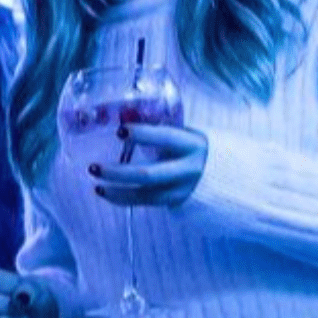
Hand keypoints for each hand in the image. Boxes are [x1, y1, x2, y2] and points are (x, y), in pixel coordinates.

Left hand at [89, 124, 208, 206]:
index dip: (143, 134)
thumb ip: (159, 129)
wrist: (225, 175)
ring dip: (117, 191)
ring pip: (145, 194)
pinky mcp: (176, 201)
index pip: (166, 137)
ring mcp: (183, 188)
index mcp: (193, 143)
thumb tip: (121, 114)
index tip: (119, 131)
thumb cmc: (194, 148)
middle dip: (118, 173)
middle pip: (149, 174)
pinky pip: (145, 202)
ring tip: (95, 185)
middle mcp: (189, 168)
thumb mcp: (184, 135)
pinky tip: (105, 192)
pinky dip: (122, 198)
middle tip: (93, 167)